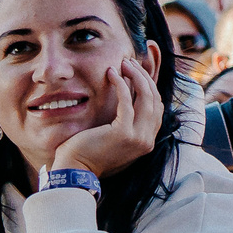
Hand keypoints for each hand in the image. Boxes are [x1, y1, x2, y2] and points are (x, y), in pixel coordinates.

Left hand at [48, 58, 164, 178]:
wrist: (75, 171)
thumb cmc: (89, 152)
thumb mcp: (114, 137)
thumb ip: (127, 123)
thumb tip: (130, 100)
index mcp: (147, 140)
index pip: (157, 107)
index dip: (149, 86)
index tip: (137, 72)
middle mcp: (147, 139)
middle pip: (155, 99)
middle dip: (145, 77)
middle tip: (131, 62)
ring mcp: (138, 137)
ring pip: (146, 97)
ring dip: (136, 76)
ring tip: (124, 63)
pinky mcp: (123, 133)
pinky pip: (126, 101)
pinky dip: (121, 84)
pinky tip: (112, 74)